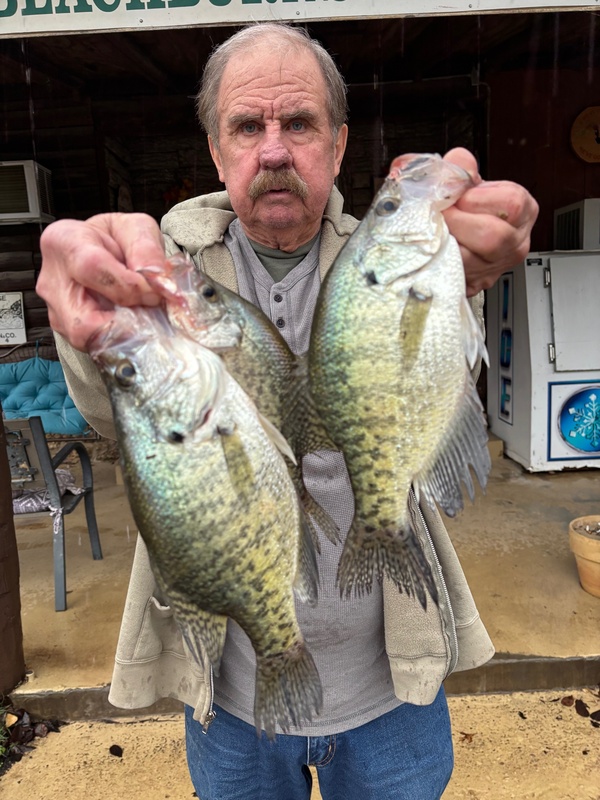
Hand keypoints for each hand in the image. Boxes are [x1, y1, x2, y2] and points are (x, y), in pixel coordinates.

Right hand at [37, 213, 165, 350]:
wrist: (104, 252)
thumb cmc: (116, 240)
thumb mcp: (136, 228)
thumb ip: (146, 248)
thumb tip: (155, 277)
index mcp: (65, 241)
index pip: (91, 268)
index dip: (128, 286)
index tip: (155, 293)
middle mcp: (53, 280)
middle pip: (82, 321)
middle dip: (124, 326)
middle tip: (152, 318)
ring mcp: (56, 310)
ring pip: (88, 341)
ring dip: (124, 337)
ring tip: (146, 322)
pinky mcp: (68, 331)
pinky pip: (94, 346)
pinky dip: (121, 341)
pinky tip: (136, 327)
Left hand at [441, 148, 538, 296]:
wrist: (457, 230)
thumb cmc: (466, 206)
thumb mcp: (467, 180)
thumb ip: (461, 168)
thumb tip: (456, 163)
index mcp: (524, 210)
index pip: (511, 204)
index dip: (478, 199)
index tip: (458, 197)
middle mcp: (516, 242)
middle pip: (494, 237)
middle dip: (459, 222)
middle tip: (442, 215)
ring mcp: (497, 267)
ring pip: (472, 261)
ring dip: (446, 243)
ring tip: (435, 230)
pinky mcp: (477, 285)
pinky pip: (456, 278)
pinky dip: (440, 264)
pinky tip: (434, 251)